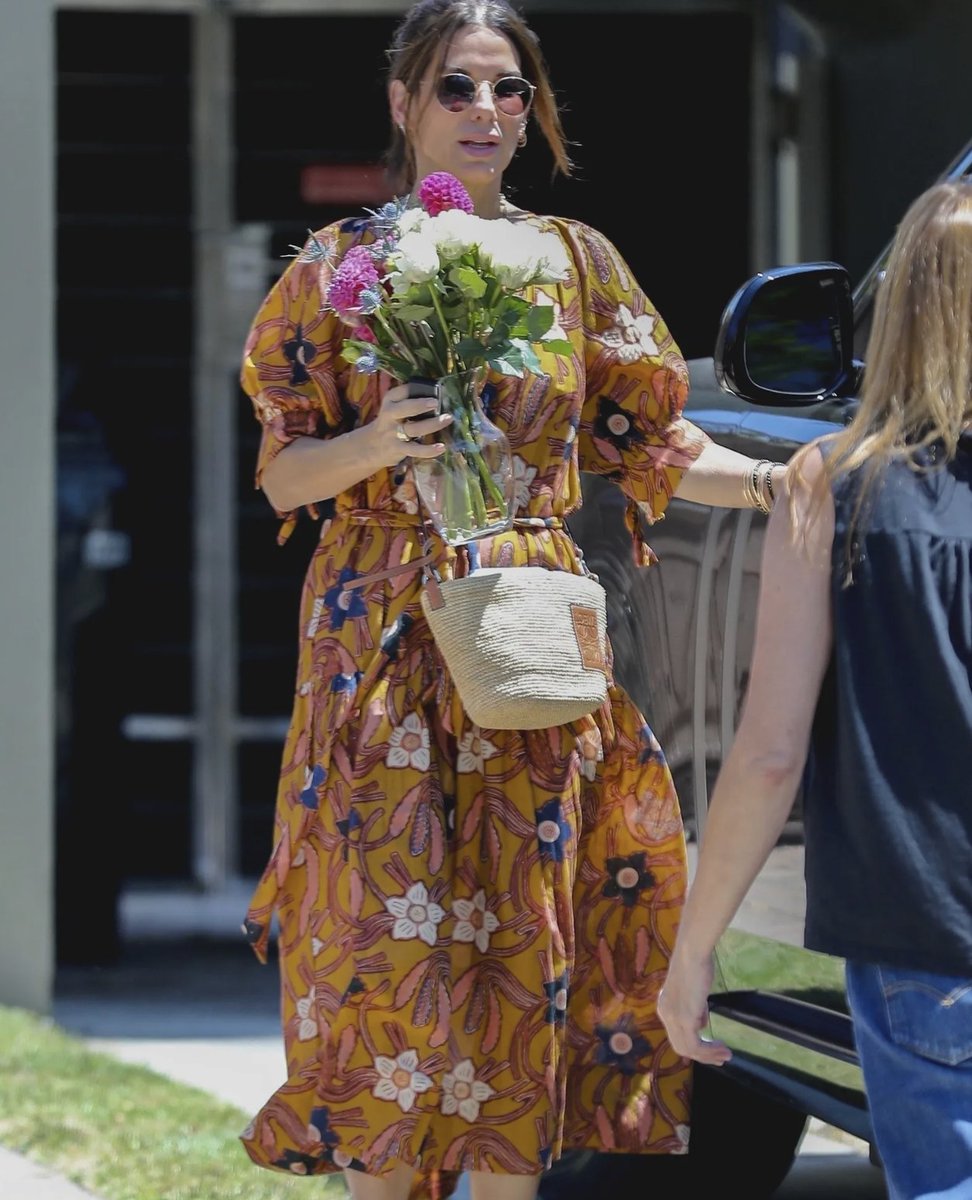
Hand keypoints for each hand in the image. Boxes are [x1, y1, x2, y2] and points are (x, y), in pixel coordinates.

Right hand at [373, 380, 453, 466]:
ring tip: (447, 419)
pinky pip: (416, 450)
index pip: (401, 392)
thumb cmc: (390, 423)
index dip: (415, 389)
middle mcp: (390, 415)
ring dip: (432, 424)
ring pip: (414, 428)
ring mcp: (394, 433)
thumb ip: (408, 400)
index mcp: (390, 401)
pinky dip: (429, 450)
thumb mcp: (393, 407)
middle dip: (420, 405)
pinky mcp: (399, 449)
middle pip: (405, 409)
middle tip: (436, 402)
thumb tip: (437, 394)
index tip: (433, 388)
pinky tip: (442, 447)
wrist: (370, 447)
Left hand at [657, 950, 732, 1065]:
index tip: (713, 1048)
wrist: (692, 953)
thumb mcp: (694, 991)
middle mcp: (665, 1014)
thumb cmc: (696, 965)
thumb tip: (701, 1024)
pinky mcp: (684, 1019)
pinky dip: (710, 1052)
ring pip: (688, 1049)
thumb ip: (695, 1008)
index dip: (694, 1045)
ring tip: (726, 1055)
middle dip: (702, 1055)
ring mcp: (673, 1018)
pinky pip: (695, 1046)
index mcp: (665, 1007)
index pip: (676, 1034)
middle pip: (681, 1046)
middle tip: (721, 1057)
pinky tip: (724, 1049)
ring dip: (709, 1056)